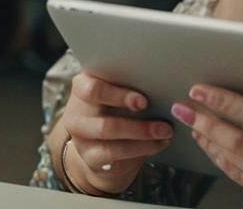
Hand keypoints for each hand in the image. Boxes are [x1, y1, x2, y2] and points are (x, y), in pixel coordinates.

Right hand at [61, 72, 172, 193]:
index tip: (143, 100)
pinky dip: (141, 148)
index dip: (118, 94)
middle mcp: (77, 110)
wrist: (102, 146)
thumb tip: (161, 86)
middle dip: (134, 117)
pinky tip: (158, 143)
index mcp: (83, 85)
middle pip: (101, 113)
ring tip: (165, 131)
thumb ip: (131, 86)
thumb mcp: (120, 94)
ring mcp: (80, 135)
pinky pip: (114, 153)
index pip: (94, 87)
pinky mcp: (89, 156)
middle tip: (162, 122)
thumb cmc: (117, 109)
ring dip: (142, 133)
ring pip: (108, 131)